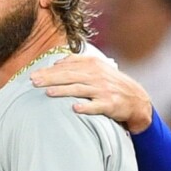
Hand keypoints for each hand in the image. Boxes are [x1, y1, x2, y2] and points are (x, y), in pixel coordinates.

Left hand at [30, 54, 152, 133]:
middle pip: (70, 76)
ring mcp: (103, 90)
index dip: (50, 70)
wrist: (137, 100)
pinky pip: (96, 106)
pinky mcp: (110, 104)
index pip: (67, 66)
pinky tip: (75, 108)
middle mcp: (97, 76)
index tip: (34, 74)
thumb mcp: (98, 69)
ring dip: (64, 90)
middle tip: (34, 82)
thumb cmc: (111, 84)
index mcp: (93, 65)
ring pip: (79, 89)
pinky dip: (86, 107)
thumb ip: (78, 63)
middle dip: (51, 78)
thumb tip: (57, 62)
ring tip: (48, 92)